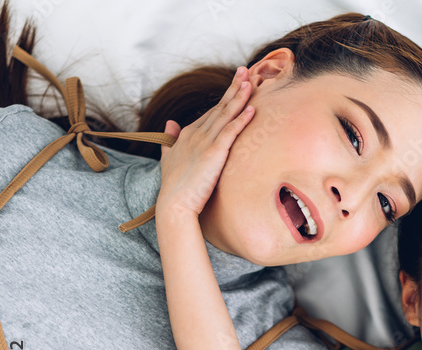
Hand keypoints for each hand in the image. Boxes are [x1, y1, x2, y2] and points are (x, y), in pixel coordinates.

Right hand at [155, 66, 254, 218]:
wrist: (174, 206)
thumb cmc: (175, 186)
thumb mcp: (170, 158)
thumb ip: (171, 140)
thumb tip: (169, 123)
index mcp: (189, 134)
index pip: (212, 111)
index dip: (226, 96)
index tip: (238, 81)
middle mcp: (196, 134)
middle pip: (220, 107)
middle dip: (233, 88)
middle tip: (246, 70)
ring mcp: (205, 143)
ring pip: (225, 115)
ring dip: (238, 98)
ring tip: (250, 81)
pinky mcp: (213, 154)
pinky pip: (230, 133)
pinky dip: (240, 120)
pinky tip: (252, 109)